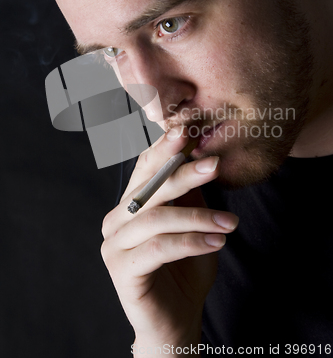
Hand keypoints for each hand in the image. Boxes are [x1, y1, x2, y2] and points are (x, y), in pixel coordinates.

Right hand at [101, 126, 238, 351]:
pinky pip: (160, 248)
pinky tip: (217, 242)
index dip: (165, 149)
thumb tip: (202, 155)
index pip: (144, 168)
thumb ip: (190, 195)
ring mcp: (114, 245)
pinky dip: (192, 241)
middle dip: (183, 173)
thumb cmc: (185, 269)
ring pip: (158, 218)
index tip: (188, 132)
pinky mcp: (121, 270)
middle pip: (150, 189)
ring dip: (199, 217)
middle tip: (215, 165)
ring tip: (229, 222)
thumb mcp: (192, 224)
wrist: (176, 321)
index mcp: (130, 204)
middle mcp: (116, 220)